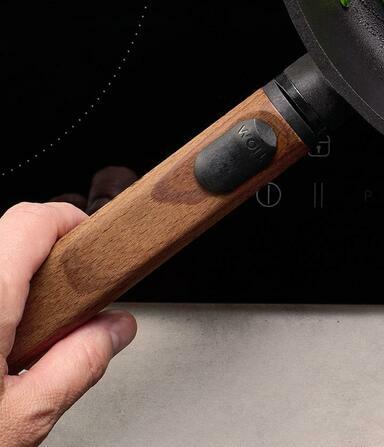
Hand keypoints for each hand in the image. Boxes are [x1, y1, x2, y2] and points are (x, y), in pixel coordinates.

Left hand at [0, 203, 135, 446]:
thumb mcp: (20, 421)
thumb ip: (76, 367)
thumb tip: (116, 331)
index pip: (34, 219)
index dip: (74, 222)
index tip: (98, 247)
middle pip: (10, 236)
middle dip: (47, 263)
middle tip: (66, 307)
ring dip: (15, 288)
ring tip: (22, 341)